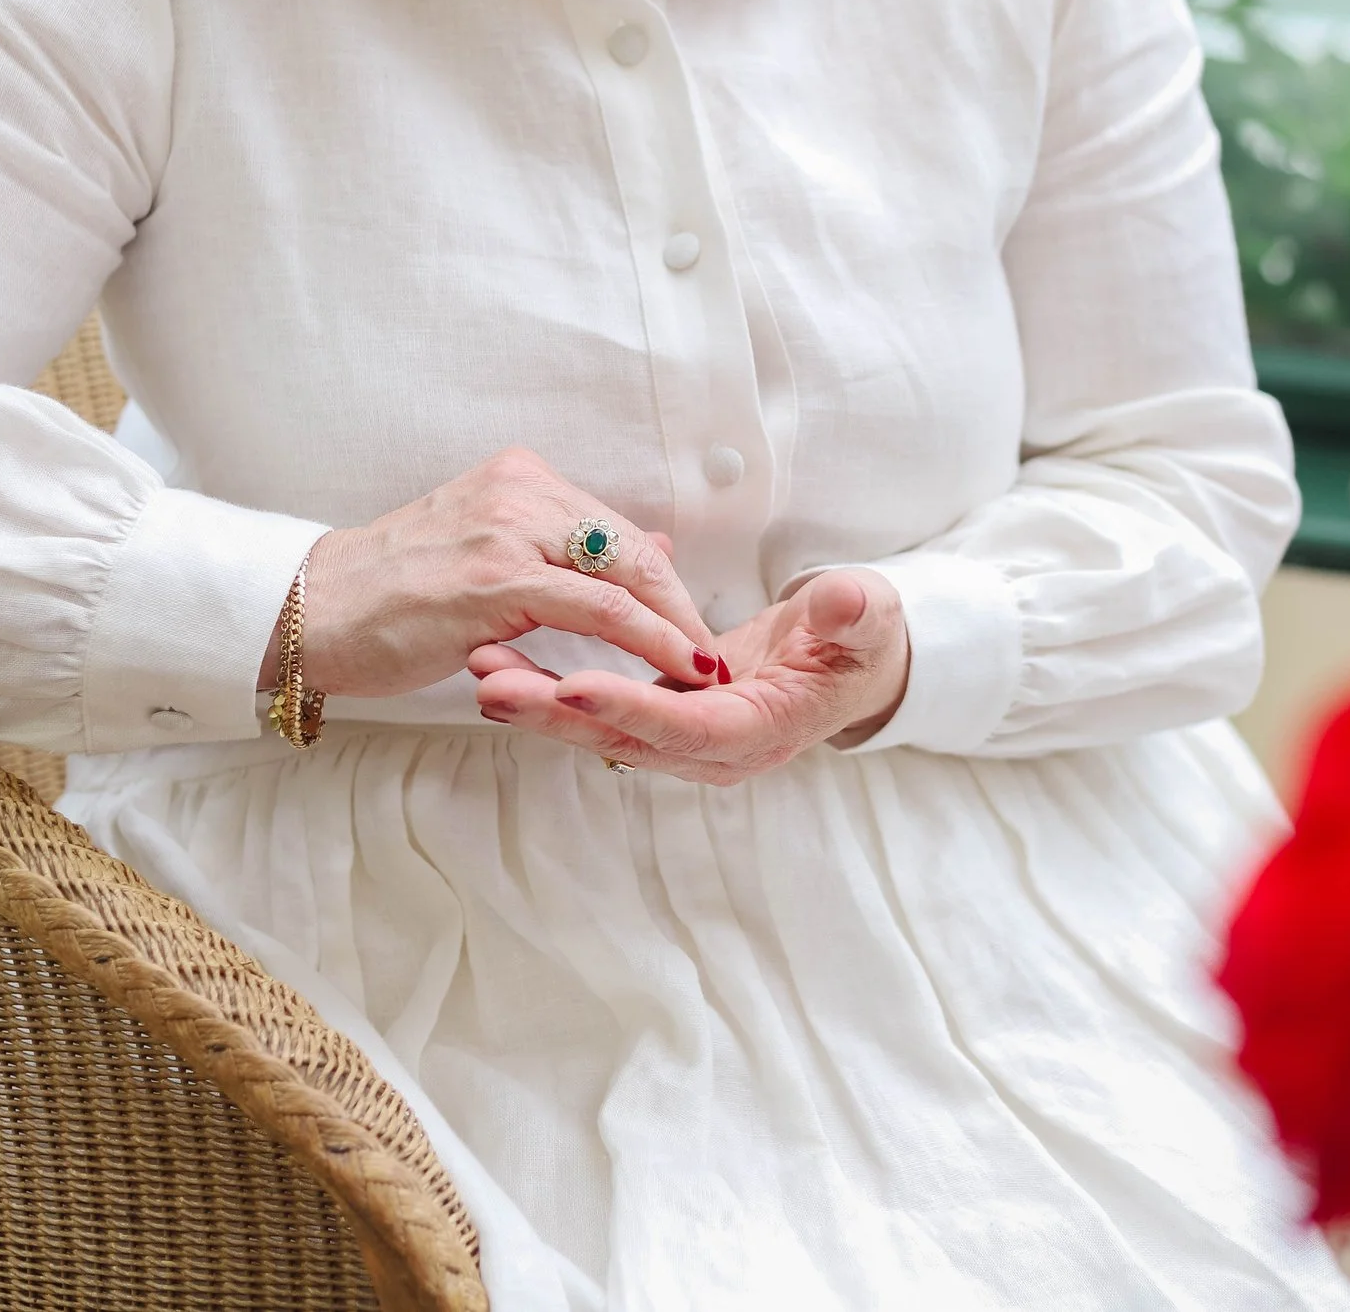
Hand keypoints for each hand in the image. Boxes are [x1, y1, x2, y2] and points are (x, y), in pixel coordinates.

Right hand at [261, 447, 719, 700]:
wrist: (314, 611)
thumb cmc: (394, 593)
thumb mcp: (489, 553)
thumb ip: (564, 549)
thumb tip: (652, 545)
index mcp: (518, 478)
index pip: (614, 529)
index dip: (663, 581)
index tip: (691, 623)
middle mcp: (518, 491)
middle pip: (631, 548)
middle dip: (679, 605)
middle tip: (712, 653)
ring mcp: (508, 531)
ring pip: (625, 575)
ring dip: (675, 627)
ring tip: (705, 668)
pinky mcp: (497, 580)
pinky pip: (599, 609)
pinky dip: (648, 640)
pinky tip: (674, 667)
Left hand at [469, 568, 909, 784]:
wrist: (849, 661)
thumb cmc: (861, 639)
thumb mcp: (870, 619)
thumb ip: (855, 614)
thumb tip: (845, 602)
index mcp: (762, 729)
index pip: (689, 726)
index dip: (631, 707)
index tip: (573, 682)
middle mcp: (715, 748)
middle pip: (626, 737)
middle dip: (558, 713)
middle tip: (492, 682)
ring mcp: (684, 737)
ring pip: (601, 727)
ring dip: (539, 701)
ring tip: (479, 669)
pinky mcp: (663, 715)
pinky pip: (599, 707)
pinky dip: (550, 687)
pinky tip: (502, 660)